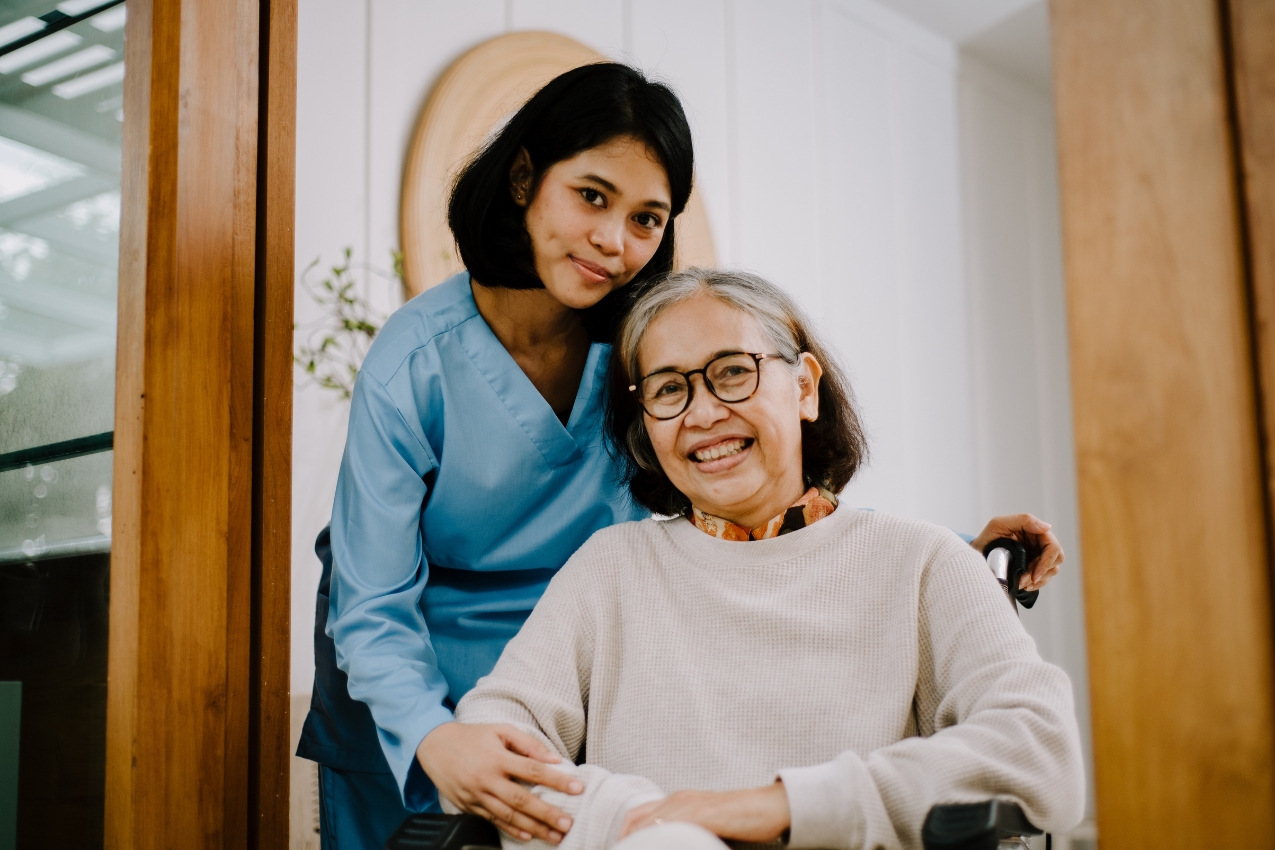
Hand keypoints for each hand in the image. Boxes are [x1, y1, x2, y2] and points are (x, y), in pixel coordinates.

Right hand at [416, 722, 582, 843]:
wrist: (435, 746)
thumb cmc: (472, 736)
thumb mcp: (500, 731)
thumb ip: (528, 744)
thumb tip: (554, 759)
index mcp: (497, 757)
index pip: (533, 770)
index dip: (556, 780)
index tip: (577, 787)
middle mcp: (487, 779)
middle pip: (521, 800)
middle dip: (547, 813)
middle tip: (568, 823)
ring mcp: (477, 795)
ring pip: (509, 816)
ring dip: (534, 827)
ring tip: (554, 835)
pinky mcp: (469, 807)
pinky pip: (493, 821)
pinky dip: (511, 830)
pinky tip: (528, 836)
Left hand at [620, 782, 789, 843]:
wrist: (767, 806)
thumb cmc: (740, 818)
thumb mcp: (705, 820)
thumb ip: (686, 828)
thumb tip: (668, 842)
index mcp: (677, 799)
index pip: (637, 815)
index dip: (625, 834)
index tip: (622, 848)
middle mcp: (678, 799)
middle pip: (637, 820)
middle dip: (626, 840)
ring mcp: (689, 805)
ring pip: (650, 826)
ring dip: (640, 843)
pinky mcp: (701, 815)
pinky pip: (672, 830)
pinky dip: (660, 842)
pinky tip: (659, 849)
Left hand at [970, 513, 1064, 590]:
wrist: (978, 554)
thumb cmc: (987, 538)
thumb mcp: (999, 524)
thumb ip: (1023, 520)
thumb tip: (1046, 527)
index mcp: (1034, 531)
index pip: (1053, 546)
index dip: (1046, 562)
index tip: (1034, 574)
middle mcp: (1038, 542)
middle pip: (1056, 559)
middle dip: (1042, 572)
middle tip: (1024, 579)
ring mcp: (1037, 555)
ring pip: (1052, 570)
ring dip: (1037, 579)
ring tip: (1020, 583)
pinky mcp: (1034, 566)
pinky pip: (1044, 577)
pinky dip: (1036, 584)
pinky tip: (1024, 585)